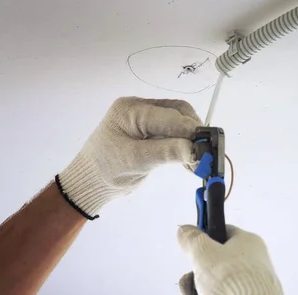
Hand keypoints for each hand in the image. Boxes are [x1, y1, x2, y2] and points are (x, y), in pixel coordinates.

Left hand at [58, 97, 201, 218]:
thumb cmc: (106, 171)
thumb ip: (166, 152)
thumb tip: (196, 149)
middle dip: (193, 133)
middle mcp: (139, 108)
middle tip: (206, 155)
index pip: (169, 115)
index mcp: (131, 110)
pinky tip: (189, 159)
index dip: (191, 131)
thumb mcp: (136, 161)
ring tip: (198, 161)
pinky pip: (173, 131)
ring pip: (178, 121)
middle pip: (178, 113)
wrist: (89, 182)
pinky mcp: (149, 130)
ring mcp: (145, 118)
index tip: (208, 149)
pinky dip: (184, 144)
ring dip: (191, 139)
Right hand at [176, 225, 289, 294]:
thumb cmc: (233, 281)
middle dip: (193, 278)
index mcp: (248, 244)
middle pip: (214, 266)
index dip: (205, 237)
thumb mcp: (204, 253)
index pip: (224, 233)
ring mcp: (251, 290)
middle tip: (187, 284)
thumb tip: (185, 230)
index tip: (190, 243)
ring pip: (214, 290)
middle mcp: (252, 265)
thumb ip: (192, 240)